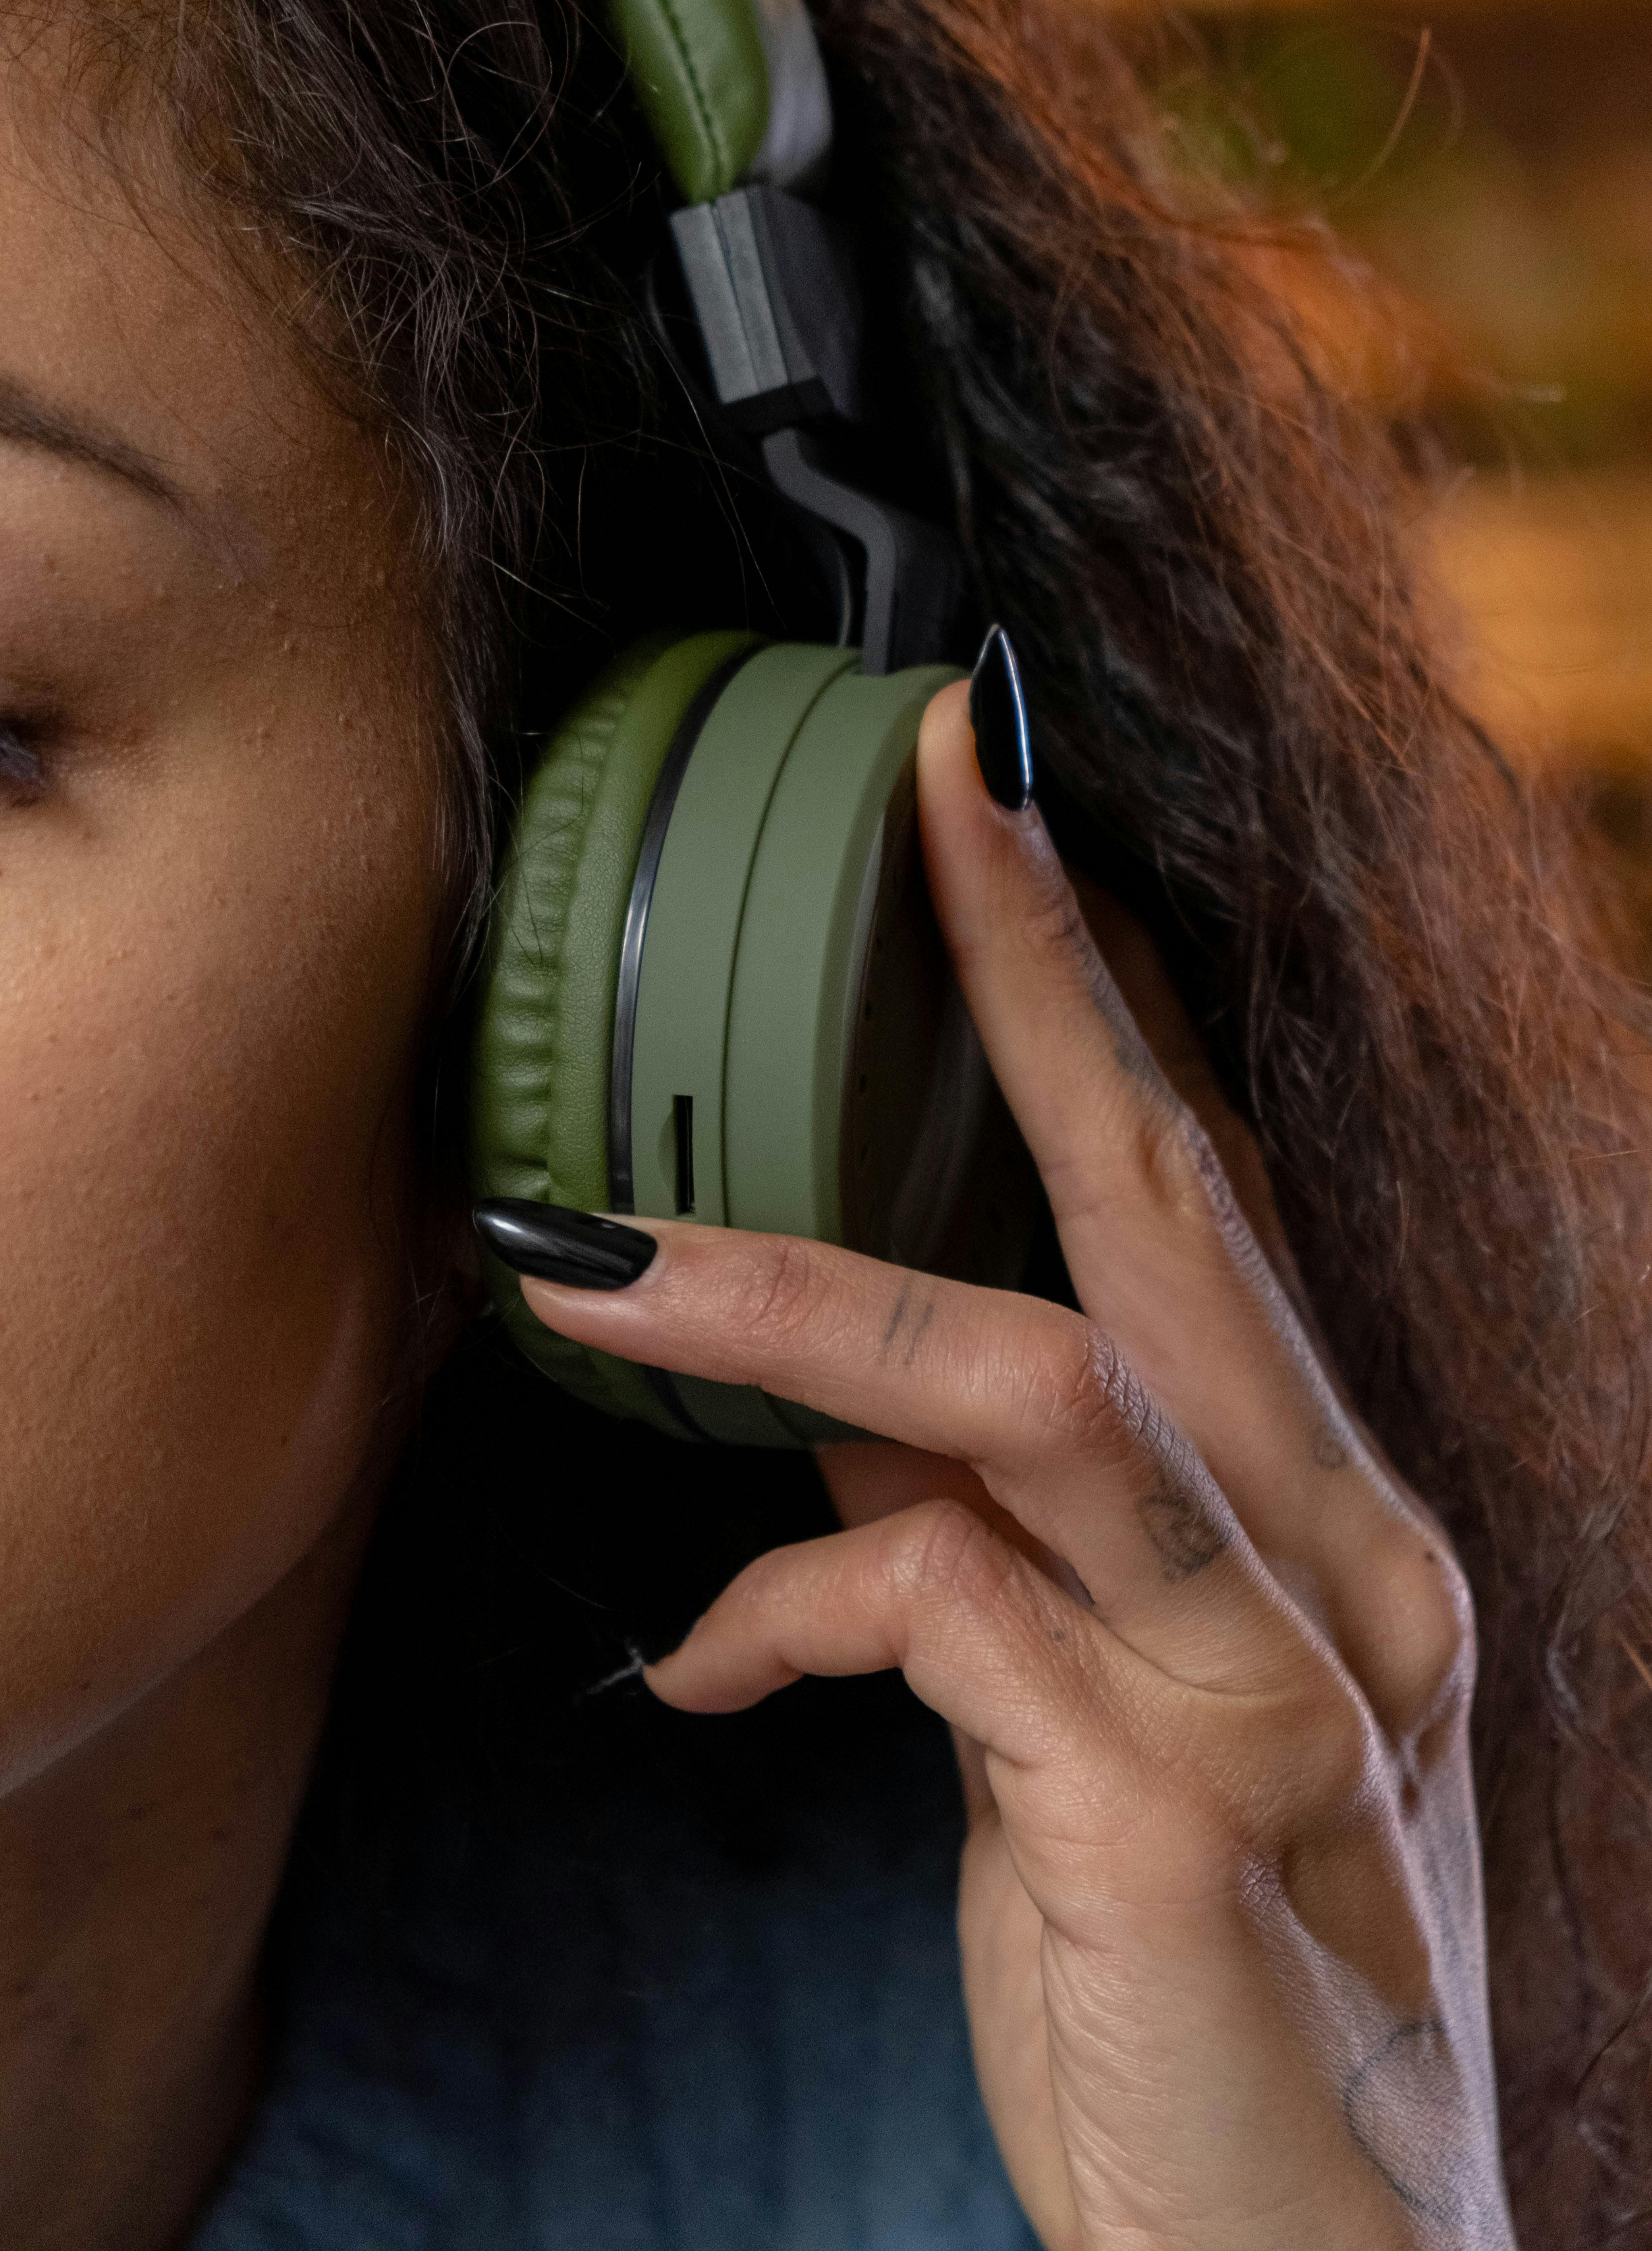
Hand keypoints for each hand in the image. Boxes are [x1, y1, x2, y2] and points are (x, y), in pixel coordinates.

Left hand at [504, 680, 1513, 2250]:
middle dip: (1045, 984)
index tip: (1005, 812)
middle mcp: (1344, 1564)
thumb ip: (1000, 1525)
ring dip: (796, 1303)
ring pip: (1036, 1384)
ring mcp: (1276, 1683)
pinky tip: (720, 1659)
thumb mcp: (1106, 1701)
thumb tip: (834, 1379)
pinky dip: (796, 1606)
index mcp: (1336, 1522)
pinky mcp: (1173, 1814)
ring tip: (593, 1267)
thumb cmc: (1206, 1965)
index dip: (1110, 999)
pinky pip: (930, 1618)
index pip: (1214, 1202)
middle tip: (937, 798)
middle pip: (1170, 1215)